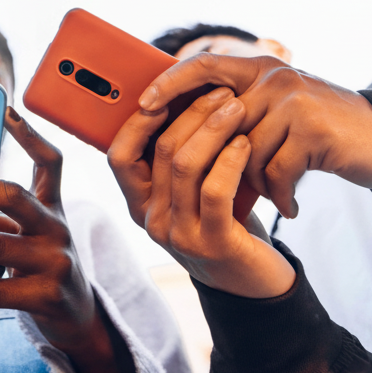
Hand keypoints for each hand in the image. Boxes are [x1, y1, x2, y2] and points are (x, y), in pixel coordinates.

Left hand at [0, 108, 137, 372]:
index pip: (50, 161)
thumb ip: (1, 213)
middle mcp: (58, 228)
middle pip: (11, 195)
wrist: (77, 319)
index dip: (30, 134)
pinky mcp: (47, 297)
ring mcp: (56, 262)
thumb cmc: (38, 268)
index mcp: (52, 207)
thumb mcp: (32, 233)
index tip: (5, 109)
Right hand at [109, 88, 295, 298]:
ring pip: (185, 165)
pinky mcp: (211, 244)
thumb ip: (179, 160)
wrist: (253, 281)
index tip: (166, 91)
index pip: (119, 155)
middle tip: (222, 92)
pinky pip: (214, 190)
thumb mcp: (192, 193)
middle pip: (160, 150)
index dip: (138, 121)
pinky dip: (230, 159)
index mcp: (139, 204)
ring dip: (214, 128)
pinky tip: (245, 143)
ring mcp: (178, 235)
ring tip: (238, 108)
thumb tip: (179, 97)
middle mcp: (151, 220)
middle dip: (192, 112)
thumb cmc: (224, 223)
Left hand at [137, 53, 371, 217]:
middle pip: (219, 124)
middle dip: (218, 162)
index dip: (170, 84)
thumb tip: (178, 130)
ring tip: (273, 195)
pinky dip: (280, 195)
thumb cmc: (319, 132)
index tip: (144, 107)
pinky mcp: (313, 129)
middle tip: (221, 190)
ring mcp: (294, 101)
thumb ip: (238, 111)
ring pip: (245, 152)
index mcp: (259, 68)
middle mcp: (274, 77)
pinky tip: (289, 206)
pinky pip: (275, 171)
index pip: (202, 65)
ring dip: (255, 183)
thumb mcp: (277, 111)